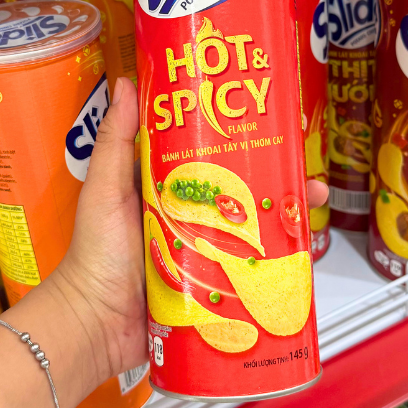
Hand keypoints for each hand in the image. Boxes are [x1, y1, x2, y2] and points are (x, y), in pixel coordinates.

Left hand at [53, 77, 329, 386]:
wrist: (97, 323)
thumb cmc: (94, 253)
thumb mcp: (105, 188)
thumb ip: (116, 141)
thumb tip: (126, 84)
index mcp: (167, 188)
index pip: (210, 156)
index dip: (239, 141)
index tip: (267, 123)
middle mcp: (190, 217)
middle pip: (242, 191)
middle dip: (277, 179)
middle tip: (305, 169)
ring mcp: (204, 251)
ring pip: (253, 228)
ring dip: (285, 215)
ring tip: (312, 202)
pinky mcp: (213, 283)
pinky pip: (249, 268)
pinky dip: (276, 259)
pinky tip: (302, 250)